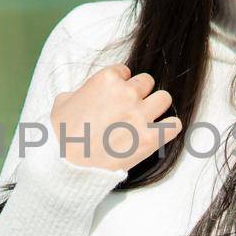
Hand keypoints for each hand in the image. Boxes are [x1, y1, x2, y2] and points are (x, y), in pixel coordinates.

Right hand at [48, 63, 182, 172]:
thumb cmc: (61, 134)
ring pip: (164, 98)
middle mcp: (126, 93)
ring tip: (147, 118)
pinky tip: (159, 132)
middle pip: (147, 82)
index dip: (120, 84)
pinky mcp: (150, 138)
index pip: (125, 71)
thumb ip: (80, 91)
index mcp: (106, 80)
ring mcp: (141, 115)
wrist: (66, 164)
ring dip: (156, 107)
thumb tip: (85, 93)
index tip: (115, 97)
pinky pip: (174, 125)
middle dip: (139, 93)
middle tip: (130, 108)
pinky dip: (169, 128)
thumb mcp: (63, 102)